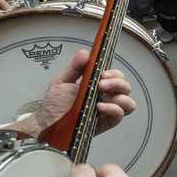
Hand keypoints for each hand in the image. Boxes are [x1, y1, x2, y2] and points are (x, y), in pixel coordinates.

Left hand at [17, 49, 136, 137]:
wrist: (47, 122)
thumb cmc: (54, 104)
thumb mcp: (62, 81)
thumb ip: (75, 67)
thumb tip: (85, 53)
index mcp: (97, 86)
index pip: (117, 77)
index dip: (115, 74)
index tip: (103, 74)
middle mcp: (105, 97)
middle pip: (126, 88)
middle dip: (117, 83)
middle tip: (101, 85)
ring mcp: (108, 110)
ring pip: (128, 103)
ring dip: (118, 97)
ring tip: (101, 98)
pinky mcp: (106, 123)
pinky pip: (120, 115)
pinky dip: (114, 109)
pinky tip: (100, 107)